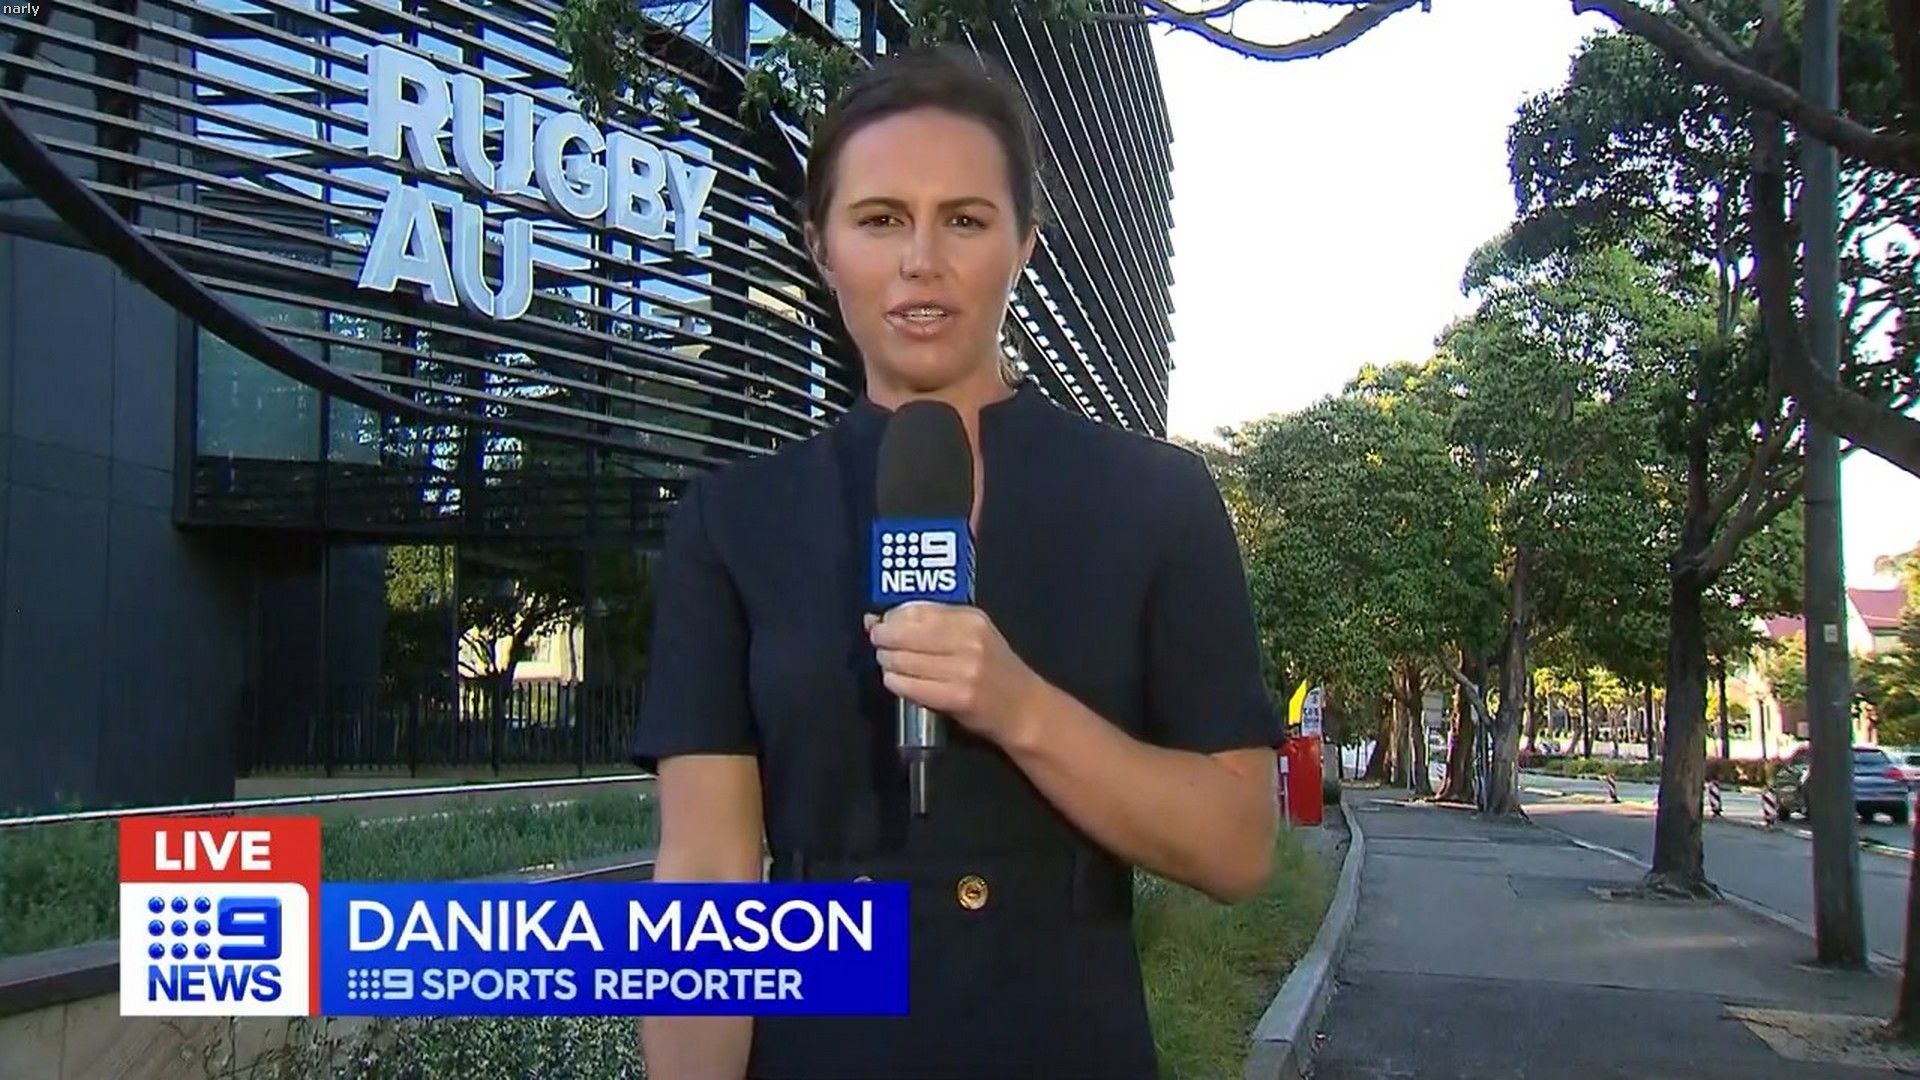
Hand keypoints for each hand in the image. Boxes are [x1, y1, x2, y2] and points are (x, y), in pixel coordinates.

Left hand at [864, 602, 1045, 744]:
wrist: (1023, 708)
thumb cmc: (994, 670)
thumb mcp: (972, 636)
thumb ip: (930, 625)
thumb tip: (875, 618)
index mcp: (972, 619)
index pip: (917, 610)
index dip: (892, 616)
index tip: (881, 622)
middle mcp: (969, 640)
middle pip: (906, 634)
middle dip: (884, 639)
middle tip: (878, 644)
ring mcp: (964, 670)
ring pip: (904, 660)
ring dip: (887, 662)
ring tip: (887, 663)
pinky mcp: (956, 697)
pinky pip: (910, 686)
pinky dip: (895, 683)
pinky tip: (895, 681)